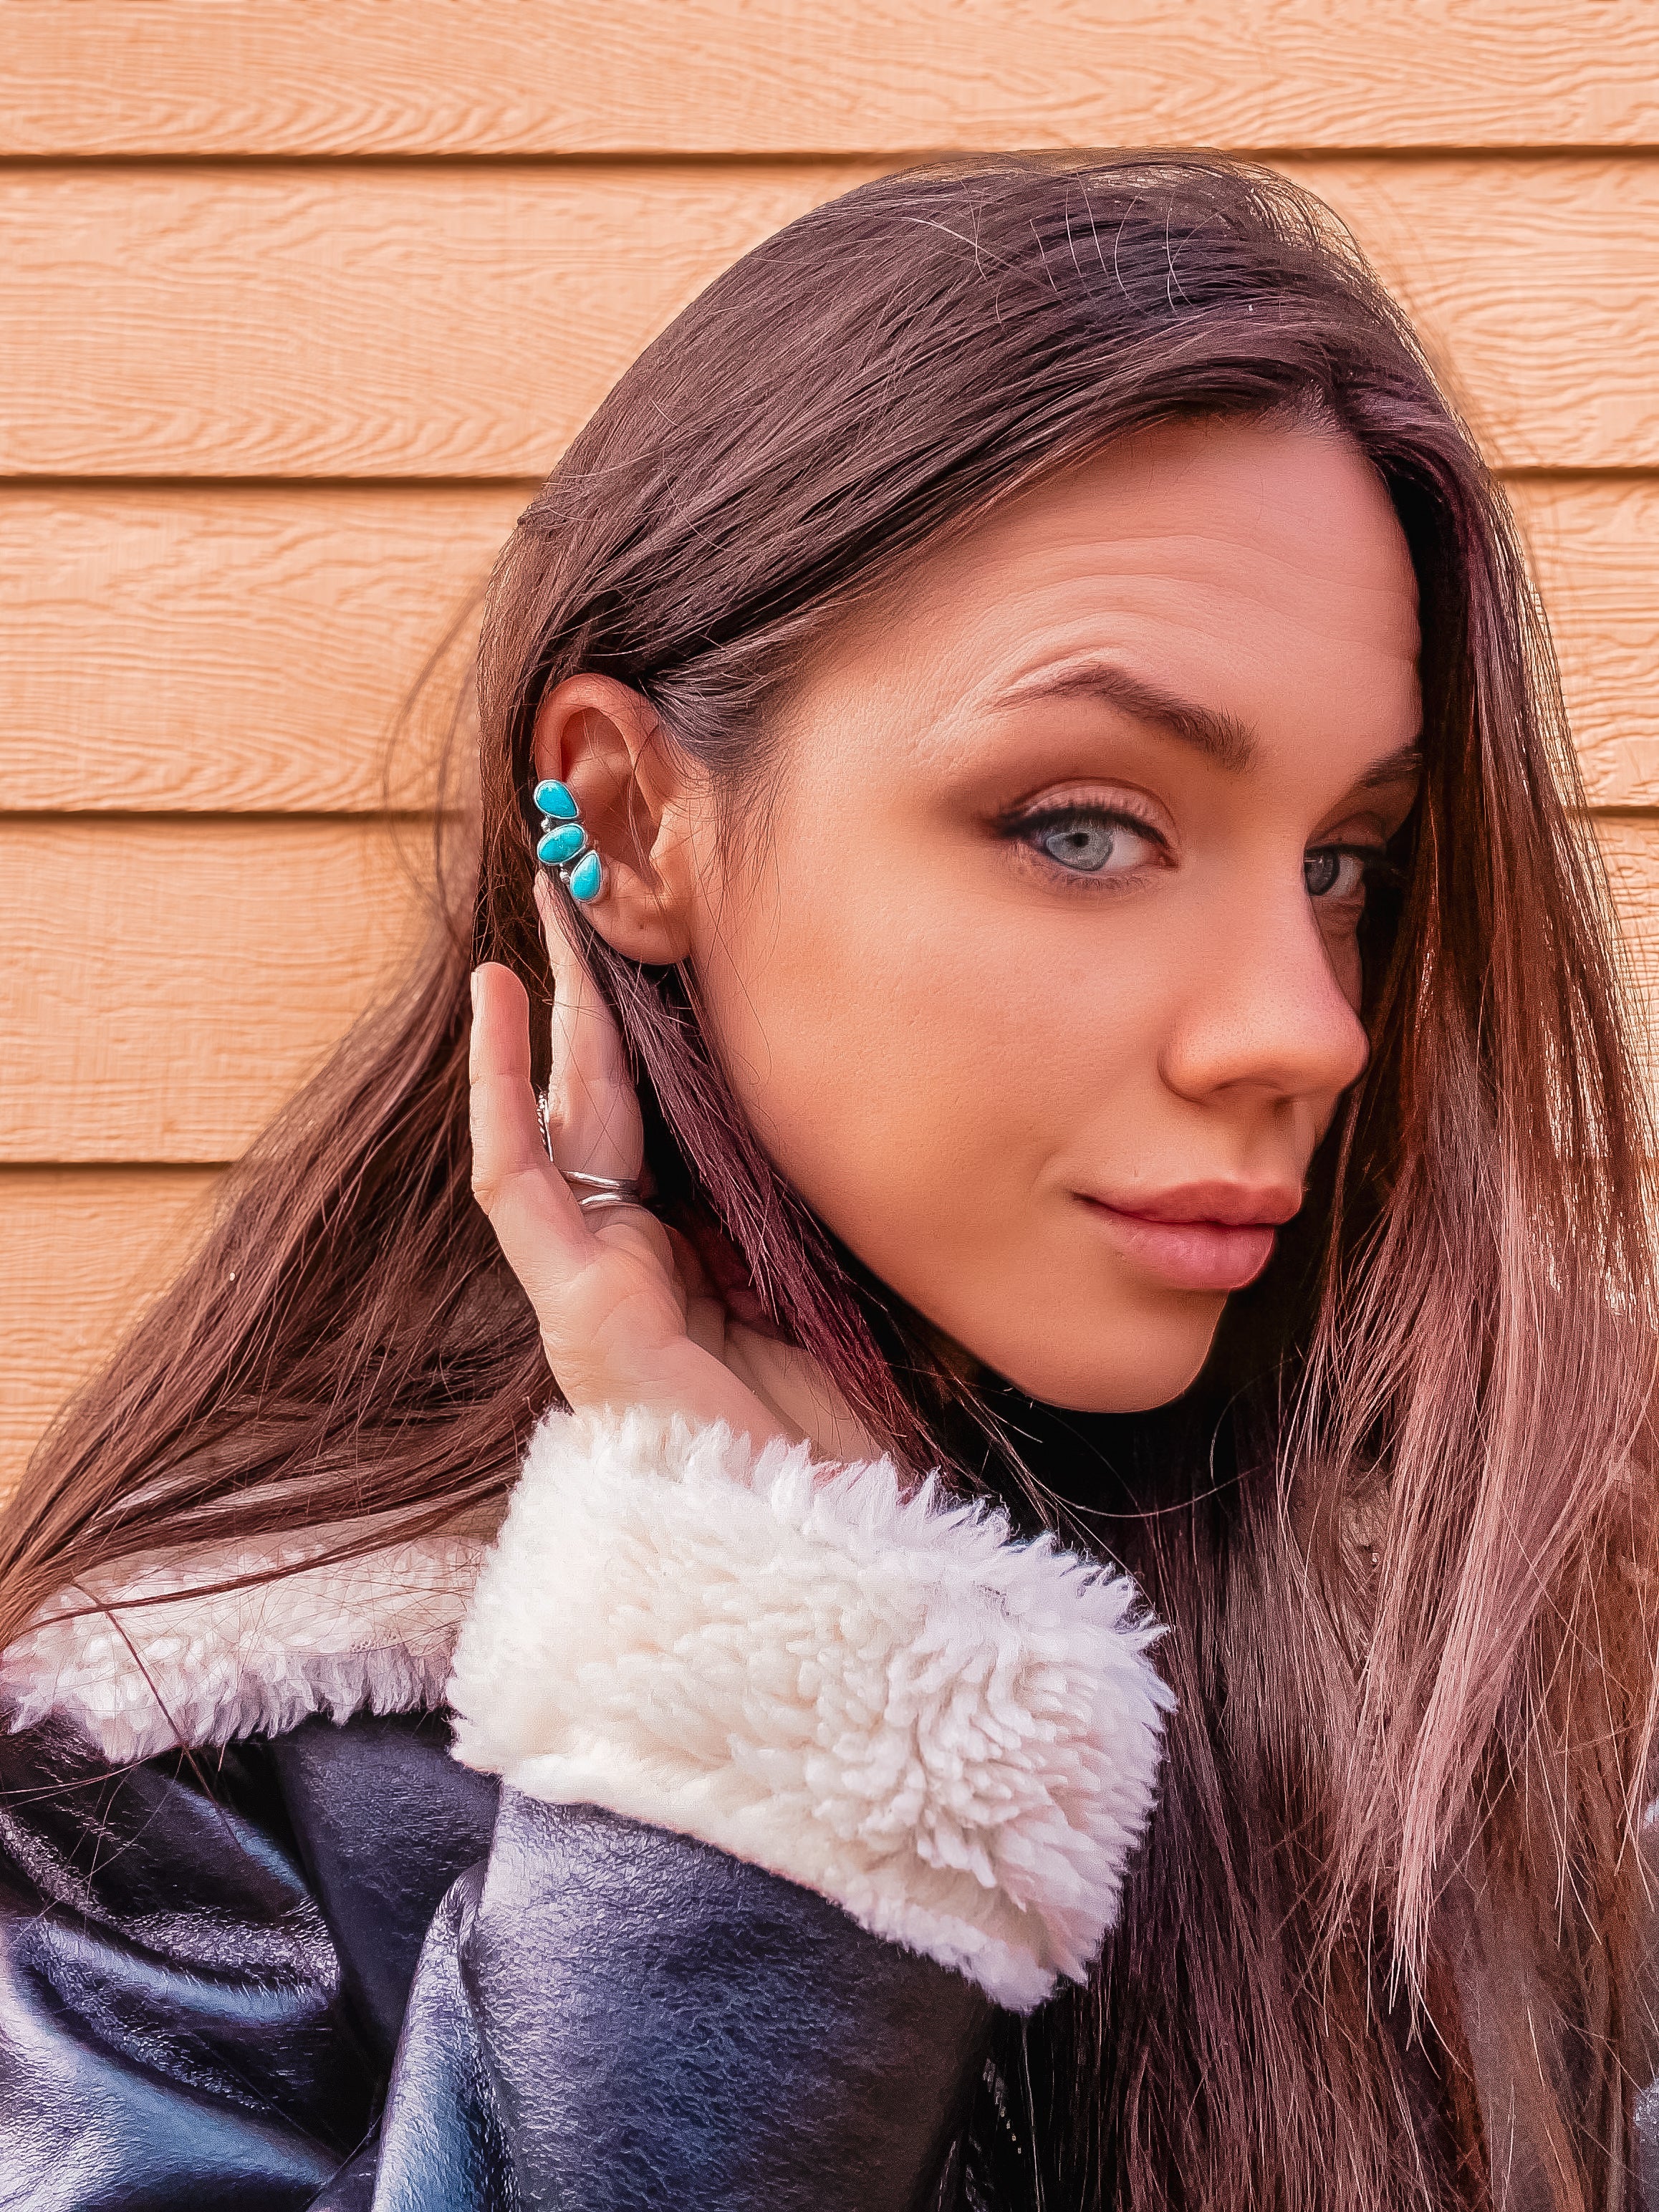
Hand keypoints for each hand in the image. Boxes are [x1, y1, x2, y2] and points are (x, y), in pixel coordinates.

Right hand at [468, 876, 875, 1462]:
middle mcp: (639, 1254)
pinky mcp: (572, 1301)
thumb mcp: (855, 1292)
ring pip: (561, 1118)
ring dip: (551, 1009)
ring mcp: (595, 1277)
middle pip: (610, 1098)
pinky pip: (518, 1178)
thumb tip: (895, 1116)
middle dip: (600, 991)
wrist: (816, 1546)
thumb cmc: (842, 1442)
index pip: (672, 1115)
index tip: (682, 941)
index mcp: (701, 1251)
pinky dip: (501, 1087)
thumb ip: (841, 1212)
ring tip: (551, 902)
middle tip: (596, 884)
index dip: (666, 1026)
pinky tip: (501, 996)